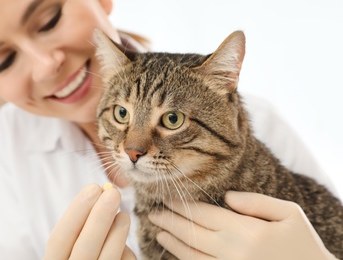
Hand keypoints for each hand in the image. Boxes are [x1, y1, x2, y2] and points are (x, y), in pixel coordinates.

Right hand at [43, 184, 134, 259]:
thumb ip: (80, 229)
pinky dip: (125, 254)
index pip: (59, 238)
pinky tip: (124, 246)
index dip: (76, 212)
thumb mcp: (70, 249)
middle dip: (99, 218)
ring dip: (117, 234)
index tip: (93, 188)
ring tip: (124, 215)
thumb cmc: (79, 259)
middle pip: (84, 248)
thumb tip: (102, 195)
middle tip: (113, 193)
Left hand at [148, 191, 336, 259]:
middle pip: (191, 233)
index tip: (166, 198)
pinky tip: (176, 251)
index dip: (182, 206)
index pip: (203, 214)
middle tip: (152, 212)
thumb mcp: (290, 214)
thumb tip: (227, 197)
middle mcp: (231, 251)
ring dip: (172, 241)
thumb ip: (257, 202)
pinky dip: (184, 258)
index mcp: (244, 231)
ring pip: (191, 254)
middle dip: (169, 221)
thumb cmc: (304, 244)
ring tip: (158, 230)